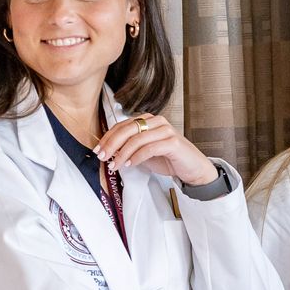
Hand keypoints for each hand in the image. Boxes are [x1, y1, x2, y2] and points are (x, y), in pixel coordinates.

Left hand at [95, 112, 217, 185]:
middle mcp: (157, 121)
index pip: (122, 125)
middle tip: (103, 157)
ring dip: (123, 153)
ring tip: (116, 165)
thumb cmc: (168, 159)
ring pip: (137, 139)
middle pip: (128, 129)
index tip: (98, 150)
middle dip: (112, 144)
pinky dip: (137, 157)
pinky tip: (130, 165)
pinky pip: (149, 148)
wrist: (191, 168)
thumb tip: (108, 152)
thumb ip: (129, 148)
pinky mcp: (173, 142)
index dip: (108, 137)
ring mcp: (166, 130)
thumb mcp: (144, 152)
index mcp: (148, 120)